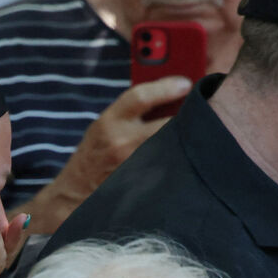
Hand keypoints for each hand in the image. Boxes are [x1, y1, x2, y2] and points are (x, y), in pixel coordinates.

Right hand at [15, 76, 191, 234]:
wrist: (75, 194)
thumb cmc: (92, 157)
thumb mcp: (103, 127)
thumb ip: (129, 112)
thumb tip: (170, 93)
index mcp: (108, 123)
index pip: (140, 96)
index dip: (166, 87)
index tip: (185, 83)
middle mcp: (121, 142)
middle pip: (168, 121)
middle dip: (188, 114)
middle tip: (203, 109)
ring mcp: (135, 165)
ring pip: (175, 145)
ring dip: (188, 137)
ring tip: (196, 132)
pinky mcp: (145, 184)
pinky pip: (172, 165)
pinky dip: (182, 158)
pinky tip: (186, 156)